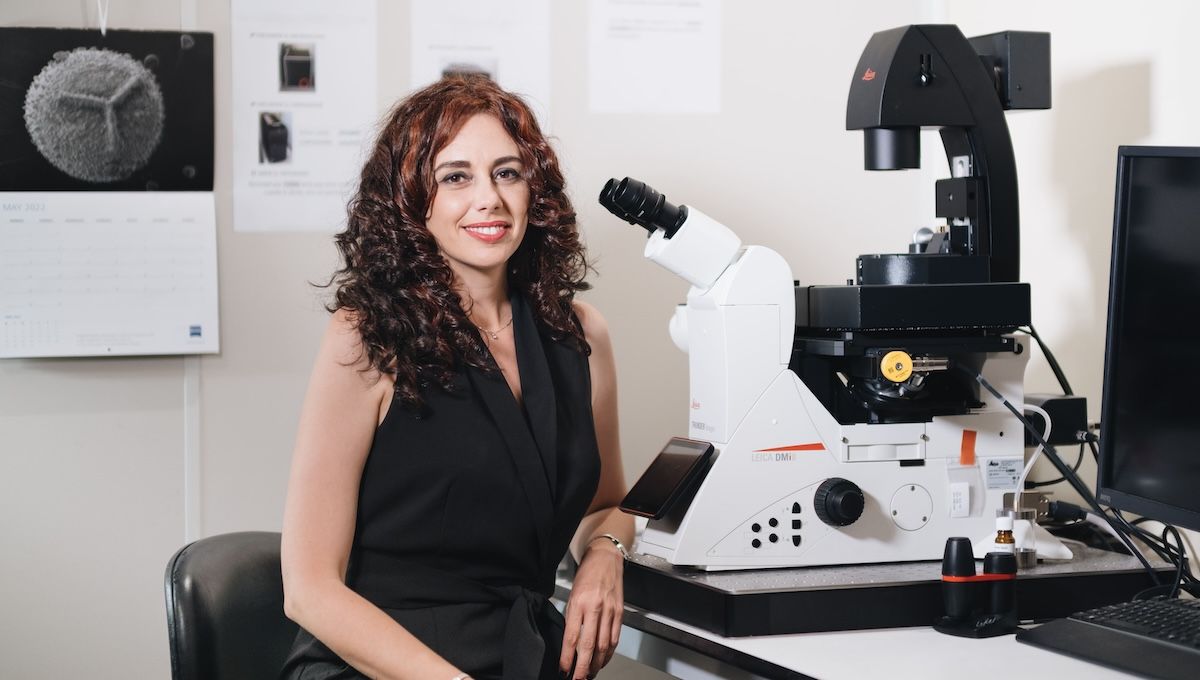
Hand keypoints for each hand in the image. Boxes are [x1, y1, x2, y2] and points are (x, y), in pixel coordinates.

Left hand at [560, 540, 623, 678]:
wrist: (606, 558)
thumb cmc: (586, 575)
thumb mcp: (572, 595)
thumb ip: (572, 618)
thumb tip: (570, 643)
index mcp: (579, 603)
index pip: (572, 637)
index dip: (567, 657)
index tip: (563, 669)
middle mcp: (595, 608)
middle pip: (589, 646)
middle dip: (583, 667)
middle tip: (577, 679)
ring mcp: (610, 611)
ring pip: (604, 646)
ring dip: (596, 664)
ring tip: (589, 674)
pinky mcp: (620, 613)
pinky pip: (615, 638)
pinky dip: (609, 653)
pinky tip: (602, 660)